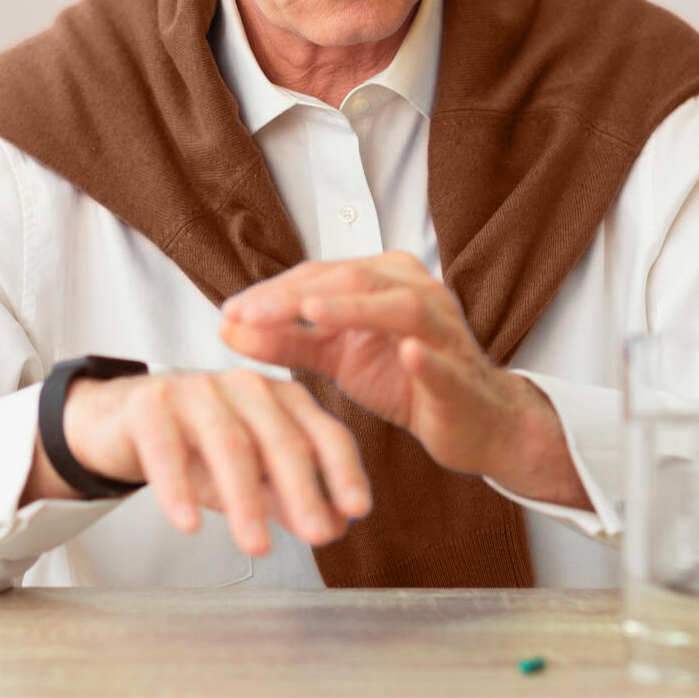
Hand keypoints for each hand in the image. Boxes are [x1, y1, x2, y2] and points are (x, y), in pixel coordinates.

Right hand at [23, 368, 370, 557]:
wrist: (122, 419)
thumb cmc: (196, 446)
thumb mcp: (250, 474)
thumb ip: (289, 496)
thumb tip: (335, 526)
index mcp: (281, 399)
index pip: (324, 434)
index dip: (344, 471)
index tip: (359, 511)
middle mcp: (245, 387)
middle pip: (281, 439)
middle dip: (303, 490)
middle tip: (318, 536)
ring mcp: (197, 390)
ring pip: (230, 445)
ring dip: (245, 499)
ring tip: (256, 546)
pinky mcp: (150, 404)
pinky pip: (167, 448)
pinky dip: (179, 488)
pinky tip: (187, 524)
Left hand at [217, 251, 584, 506]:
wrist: (471, 421)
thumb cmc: (403, 379)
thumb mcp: (336, 358)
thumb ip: (286, 342)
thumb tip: (226, 328)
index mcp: (383, 280)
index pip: (320, 276)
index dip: (273, 292)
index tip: (230, 311)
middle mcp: (416, 291)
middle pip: (352, 281)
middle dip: (296, 295)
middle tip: (249, 313)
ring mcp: (443, 330)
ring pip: (400, 308)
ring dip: (355, 308)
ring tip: (312, 312)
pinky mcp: (460, 374)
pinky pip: (444, 361)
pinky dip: (426, 357)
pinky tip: (408, 353)